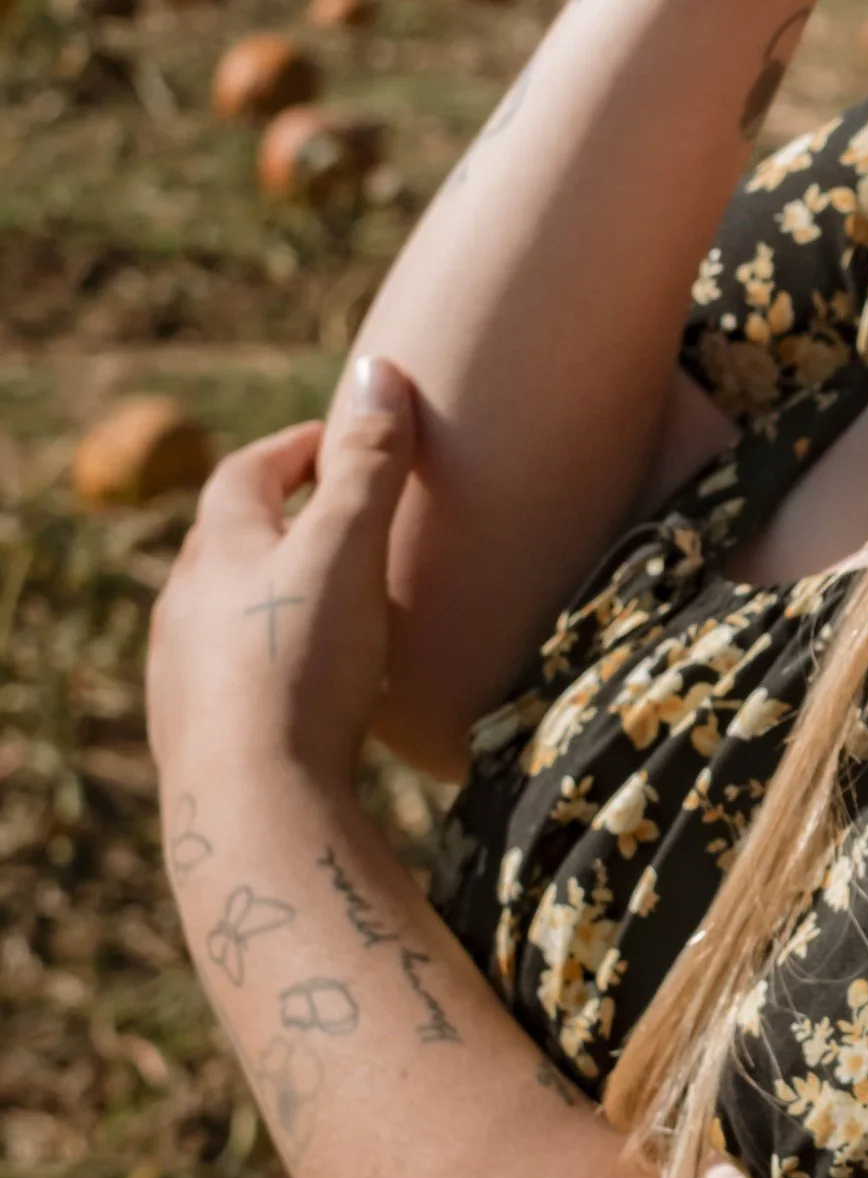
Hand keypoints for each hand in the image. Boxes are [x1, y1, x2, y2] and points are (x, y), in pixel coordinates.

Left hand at [147, 356, 418, 810]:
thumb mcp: (348, 552)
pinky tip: (296, 688)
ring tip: (316, 601)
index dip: (296, 449)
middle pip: (222, 541)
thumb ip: (368, 465)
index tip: (343, 440)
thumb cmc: (302, 668)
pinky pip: (224, 678)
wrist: (252, 807)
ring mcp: (181, 676)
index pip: (246, 474)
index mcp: (221, 552)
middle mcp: (185, 607)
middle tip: (330, 513)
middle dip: (273, 517)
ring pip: (216, 613)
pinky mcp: (195, 739)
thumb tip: (376, 369)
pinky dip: (259, 660)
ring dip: (260, 593)